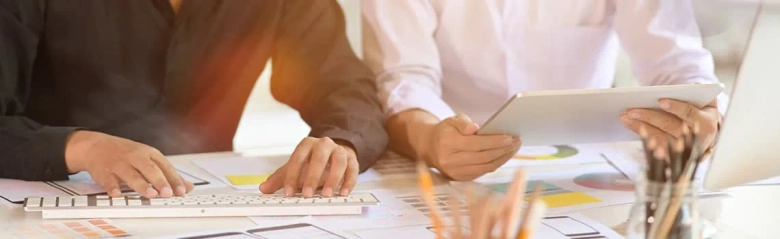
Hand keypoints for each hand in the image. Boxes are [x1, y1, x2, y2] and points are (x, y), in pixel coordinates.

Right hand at [65, 131, 193, 197]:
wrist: (97, 146)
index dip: (174, 179)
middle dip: (160, 181)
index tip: (182, 191)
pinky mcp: (105, 173)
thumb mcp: (149, 159)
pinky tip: (117, 194)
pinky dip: (113, 187)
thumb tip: (188, 187)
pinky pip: (109, 181)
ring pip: (132, 175)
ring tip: (151, 194)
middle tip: (167, 193)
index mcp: (149, 154)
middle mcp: (135, 157)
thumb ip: (168, 174)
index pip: (165, 166)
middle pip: (150, 169)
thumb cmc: (127, 154)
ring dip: (141, 185)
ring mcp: (120, 164)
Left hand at [259, 137, 357, 197]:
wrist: (332, 155)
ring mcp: (340, 151)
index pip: (298, 158)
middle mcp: (324, 144)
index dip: (292, 176)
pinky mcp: (352, 160)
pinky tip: (342, 193)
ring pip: (339, 161)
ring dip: (333, 178)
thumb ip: (280, 178)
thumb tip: (263, 189)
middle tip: (306, 194)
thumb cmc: (311, 163)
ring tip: (326, 195)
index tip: (287, 193)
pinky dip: (348, 182)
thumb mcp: (295, 169)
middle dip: (312, 176)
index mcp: (307, 144)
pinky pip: (353, 170)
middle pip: (319, 157)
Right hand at [420, 114, 520, 180]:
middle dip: (503, 150)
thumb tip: (475, 129)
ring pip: (485, 167)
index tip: (510, 137)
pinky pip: (483, 172)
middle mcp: (450, 160)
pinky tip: (504, 156)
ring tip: (514, 148)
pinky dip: (496, 164)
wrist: (430, 148)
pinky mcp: (460, 179)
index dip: (494, 141)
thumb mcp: (451, 121)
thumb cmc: (445, 131)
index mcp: (447, 143)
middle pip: (483, 157)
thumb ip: (463, 123)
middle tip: (517, 141)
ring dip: (503, 158)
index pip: (475, 144)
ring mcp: (455, 172)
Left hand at [621, 99, 720, 147]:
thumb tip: (695, 84)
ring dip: (640, 127)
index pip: (689, 114)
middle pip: (669, 126)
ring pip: (658, 137)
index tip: (661, 101)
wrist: (706, 138)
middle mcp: (695, 139)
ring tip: (625, 117)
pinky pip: (653, 146)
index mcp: (706, 124)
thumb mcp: (709, 103)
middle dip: (649, 117)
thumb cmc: (703, 115)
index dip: (676, 108)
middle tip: (631, 110)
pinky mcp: (671, 156)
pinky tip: (630, 127)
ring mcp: (682, 150)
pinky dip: (641, 137)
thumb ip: (703, 93)